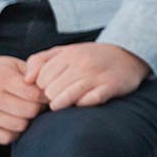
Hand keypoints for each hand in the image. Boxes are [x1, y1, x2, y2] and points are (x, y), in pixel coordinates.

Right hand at [0, 53, 46, 143]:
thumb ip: (35, 72)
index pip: (34, 95)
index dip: (46, 96)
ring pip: (20, 126)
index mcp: (1, 78)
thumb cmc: (0, 71)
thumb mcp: (16, 64)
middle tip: (38, 104)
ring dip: (28, 120)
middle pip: (29, 112)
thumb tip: (49, 88)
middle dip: (39, 108)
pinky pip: (7, 138)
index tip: (48, 94)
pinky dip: (15, 132)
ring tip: (26, 111)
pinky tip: (15, 120)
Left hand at [22, 43, 148, 111]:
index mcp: (69, 53)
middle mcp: (82, 63)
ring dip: (64, 104)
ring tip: (69, 102)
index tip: (51, 88)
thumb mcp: (65, 51)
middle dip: (52, 97)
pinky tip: (85, 100)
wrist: (130, 55)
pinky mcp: (111, 86)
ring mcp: (97, 75)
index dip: (43, 88)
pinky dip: (82, 105)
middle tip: (61, 95)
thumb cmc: (91, 57)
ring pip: (64, 99)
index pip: (40, 80)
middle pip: (50, 91)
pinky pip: (87, 102)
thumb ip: (40, 60)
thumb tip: (26, 79)